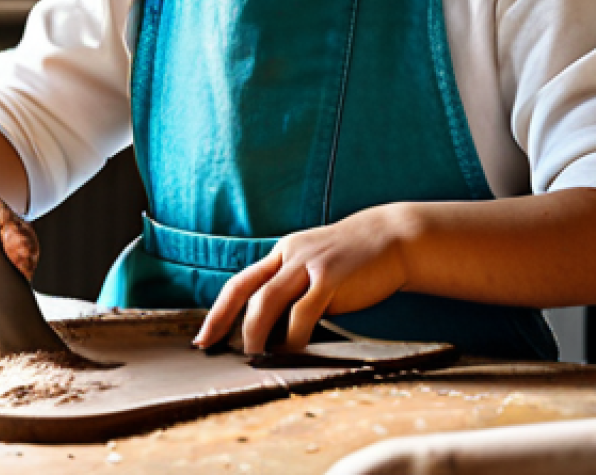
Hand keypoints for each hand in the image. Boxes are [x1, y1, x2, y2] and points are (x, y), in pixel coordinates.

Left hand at [193, 205, 410, 353]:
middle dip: (224, 320)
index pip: (241, 282)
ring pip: (268, 301)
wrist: (393, 238)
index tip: (203, 335)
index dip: (219, 309)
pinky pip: (303, 312)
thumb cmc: (354, 261)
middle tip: (211, 347)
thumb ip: (297, 289)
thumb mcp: (316, 265)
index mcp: (282, 252)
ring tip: (253, 357)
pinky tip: (291, 352)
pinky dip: (293, 336)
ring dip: (256, 333)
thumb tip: (276, 330)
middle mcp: (289, 255)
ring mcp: (308, 264)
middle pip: (246, 289)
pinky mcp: (330, 278)